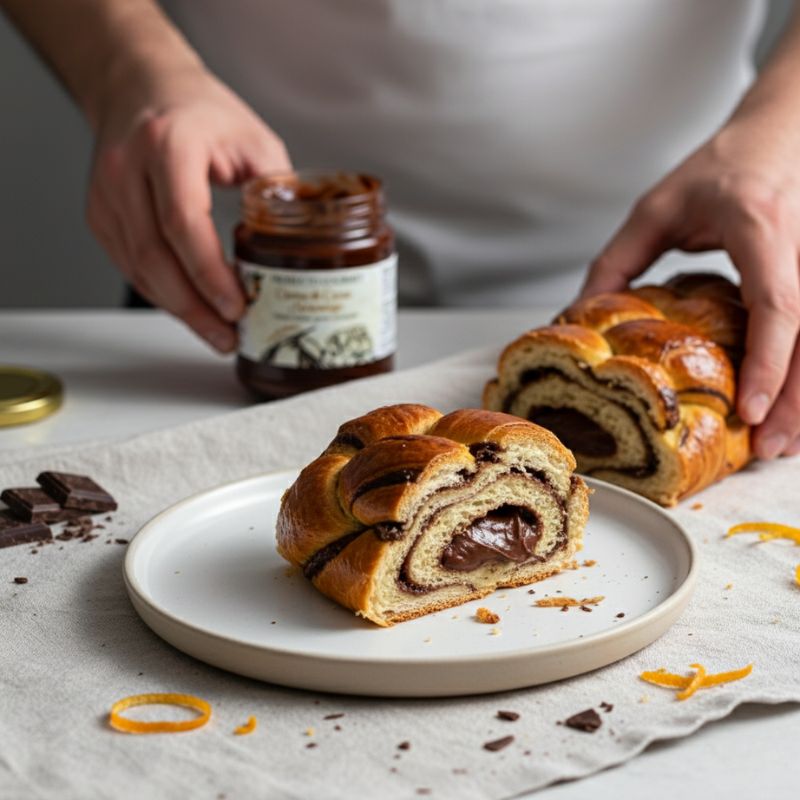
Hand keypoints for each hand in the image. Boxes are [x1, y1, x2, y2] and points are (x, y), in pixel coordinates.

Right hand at [86, 65, 290, 351]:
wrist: (141, 87)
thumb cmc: (200, 110)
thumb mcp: (254, 138)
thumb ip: (276, 190)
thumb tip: (301, 245)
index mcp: (168, 145)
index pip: (183, 222)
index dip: (209, 273)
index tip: (236, 306)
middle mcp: (126, 170)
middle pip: (155, 257)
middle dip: (195, 308)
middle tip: (228, 337)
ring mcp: (107, 195)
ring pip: (139, 270)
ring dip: (180, 309)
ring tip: (216, 334)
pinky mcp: (100, 215)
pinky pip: (131, 267)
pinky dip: (162, 294)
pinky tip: (190, 310)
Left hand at [581, 120, 799, 459]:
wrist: (785, 127)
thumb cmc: (720, 166)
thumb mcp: (655, 208)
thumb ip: (617, 261)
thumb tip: (581, 314)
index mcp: (759, 225)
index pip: (778, 302)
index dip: (767, 360)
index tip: (748, 409)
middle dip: (794, 399)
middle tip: (765, 450)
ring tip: (778, 443)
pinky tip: (792, 406)